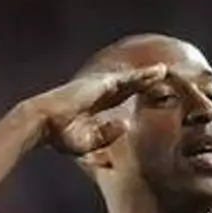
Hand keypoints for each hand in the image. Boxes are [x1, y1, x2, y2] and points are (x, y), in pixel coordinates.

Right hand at [28, 63, 168, 155]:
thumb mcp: (88, 141)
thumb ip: (107, 134)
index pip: (122, 97)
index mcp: (96, 103)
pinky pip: (130, 78)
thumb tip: (127, 126)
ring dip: (149, 75)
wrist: (44, 122)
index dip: (136, 94)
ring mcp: (101, 85)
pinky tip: (159, 72)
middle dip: (146, 82)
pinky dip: (145, 75)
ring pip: (132, 79)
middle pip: (130, 85)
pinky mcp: (103, 83)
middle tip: (165, 81)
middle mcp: (100, 91)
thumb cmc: (60, 135)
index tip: (152, 95)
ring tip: (167, 72)